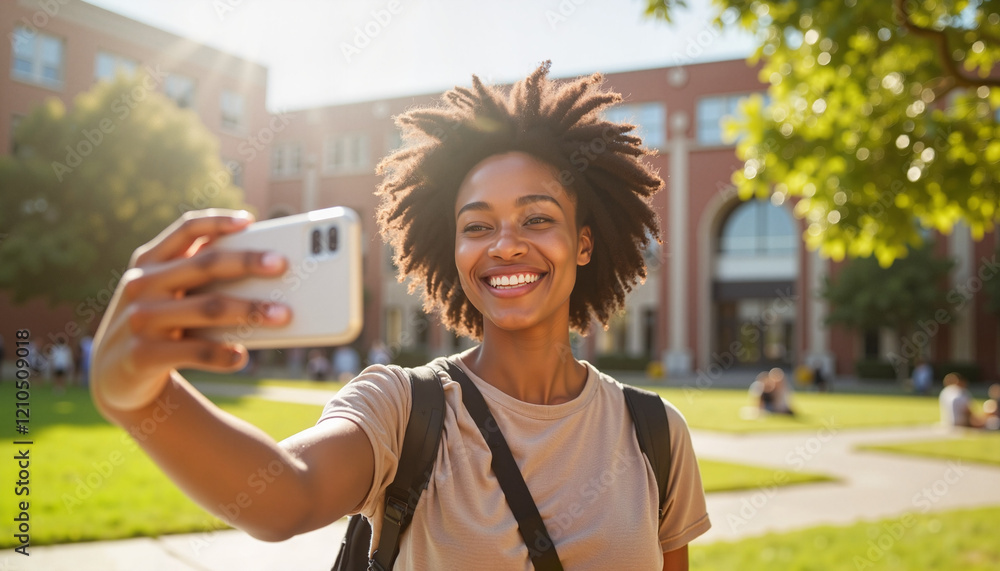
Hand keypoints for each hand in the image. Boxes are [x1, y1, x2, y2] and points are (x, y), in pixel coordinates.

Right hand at [91, 209, 290, 411]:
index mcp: (148, 262)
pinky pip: (196, 351)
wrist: (113, 374)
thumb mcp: (162, 291)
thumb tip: (258, 261)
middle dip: (247, 262)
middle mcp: (141, 284)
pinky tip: (242, 357)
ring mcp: (141, 319)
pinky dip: (223, 354)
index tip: (250, 221)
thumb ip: (193, 273)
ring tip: (282, 314)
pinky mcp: (144, 355)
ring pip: (208, 308)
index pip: (185, 230)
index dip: (218, 221)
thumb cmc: (155, 322)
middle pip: (205, 264)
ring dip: (250, 310)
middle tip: (281, 264)